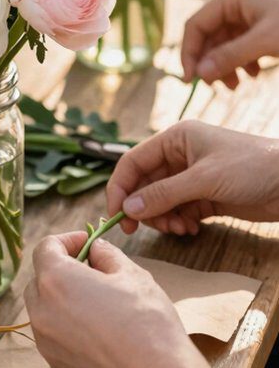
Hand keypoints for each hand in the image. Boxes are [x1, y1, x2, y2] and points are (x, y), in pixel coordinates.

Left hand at [25, 233, 224, 367]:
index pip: (45, 247)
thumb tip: (95, 251)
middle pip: (40, 279)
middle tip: (93, 271)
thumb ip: (106, 255)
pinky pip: (55, 338)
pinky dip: (69, 329)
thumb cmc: (146, 322)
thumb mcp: (131, 274)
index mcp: (56, 281)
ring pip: (45, 310)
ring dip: (64, 300)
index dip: (67, 240)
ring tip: (99, 304)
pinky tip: (100, 334)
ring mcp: (46, 344)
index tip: (87, 243)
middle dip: (62, 270)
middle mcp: (42, 312)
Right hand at [106, 119, 278, 236]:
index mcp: (175, 138)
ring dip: (164, 218)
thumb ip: (164, 194)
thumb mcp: (204, 180)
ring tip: (180, 228)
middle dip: (145, 208)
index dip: (120, 188)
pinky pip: (178, 210)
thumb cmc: (252, 167)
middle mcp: (180, 155)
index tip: (116, 215)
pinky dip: (179, 222)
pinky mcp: (205, 196)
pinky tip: (192, 228)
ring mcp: (192, 177)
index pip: (133, 162)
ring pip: (160, 201)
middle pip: (145, 184)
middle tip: (148, 229)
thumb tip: (128, 209)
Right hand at [181, 0, 278, 86]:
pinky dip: (242, 61)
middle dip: (212, 63)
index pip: (196, 24)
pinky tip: (255, 74)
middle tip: (219, 88)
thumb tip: (200, 74)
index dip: (190, 53)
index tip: (190, 81)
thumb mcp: (266, 43)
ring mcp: (247, 10)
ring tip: (237, 86)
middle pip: (209, 35)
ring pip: (223, 42)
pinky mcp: (259, 22)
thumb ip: (231, 57)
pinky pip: (239, 43)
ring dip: (226, 65)